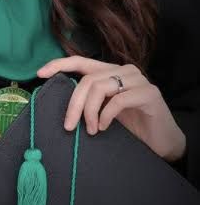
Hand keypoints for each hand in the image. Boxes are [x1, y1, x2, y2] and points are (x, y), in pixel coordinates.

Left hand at [37, 56, 186, 161]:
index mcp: (110, 71)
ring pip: (99, 87)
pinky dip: (107, 115)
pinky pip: (118, 100)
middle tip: (69, 125)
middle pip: (87, 80)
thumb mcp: (105, 111)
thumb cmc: (132, 126)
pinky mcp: (149, 93)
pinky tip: (105, 127)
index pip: (80, 61)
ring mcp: (137, 80)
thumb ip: (90, 101)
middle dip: (74, 104)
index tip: (40, 73)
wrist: (163, 142)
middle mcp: (123, 70)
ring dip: (90, 112)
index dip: (59, 64)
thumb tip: (62, 104)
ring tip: (91, 130)